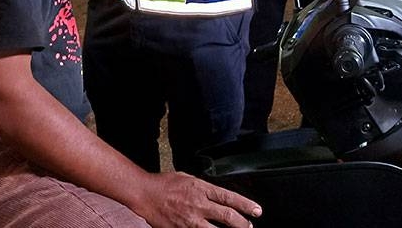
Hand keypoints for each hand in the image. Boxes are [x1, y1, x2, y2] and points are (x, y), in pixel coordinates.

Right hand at [137, 172, 260, 227]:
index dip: (246, 205)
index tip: (257, 211)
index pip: (229, 197)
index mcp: (201, 188)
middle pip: (228, 217)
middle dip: (243, 223)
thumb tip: (217, 196)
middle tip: (250, 226)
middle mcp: (198, 204)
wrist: (144, 194)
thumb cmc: (164, 184)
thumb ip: (203, 188)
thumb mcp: (188, 178)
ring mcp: (190, 220)